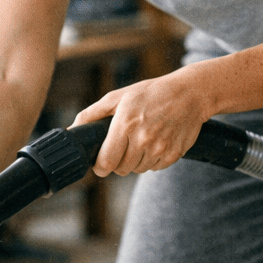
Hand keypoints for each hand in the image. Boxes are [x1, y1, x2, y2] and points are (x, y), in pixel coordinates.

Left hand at [72, 72, 208, 176]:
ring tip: (142, 139)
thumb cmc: (152, 93)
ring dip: (136, 160)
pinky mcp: (173, 155)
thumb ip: (93, 114)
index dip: (100, 166)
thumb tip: (73, 129)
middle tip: (124, 144)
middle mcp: (143, 139)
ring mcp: (160, 148)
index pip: (106, 162)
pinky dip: (152, 160)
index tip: (100, 163)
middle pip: (121, 169)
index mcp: (126, 124)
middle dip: (118, 160)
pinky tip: (156, 142)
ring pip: (138, 169)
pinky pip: (154, 168)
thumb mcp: (119, 96)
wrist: (190, 93)